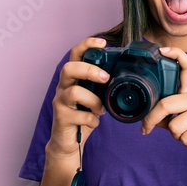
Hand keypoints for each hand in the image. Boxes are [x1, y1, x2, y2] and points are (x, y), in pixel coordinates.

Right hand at [47, 37, 108, 156]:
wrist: (69, 142)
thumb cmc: (84, 115)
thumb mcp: (96, 96)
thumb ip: (103, 85)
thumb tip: (126, 73)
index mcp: (74, 78)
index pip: (75, 54)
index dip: (87, 45)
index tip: (103, 42)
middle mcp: (64, 87)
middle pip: (69, 68)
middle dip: (89, 70)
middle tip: (105, 78)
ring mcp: (60, 102)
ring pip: (73, 93)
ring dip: (93, 100)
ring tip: (101, 108)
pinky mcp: (62, 118)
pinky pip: (80, 115)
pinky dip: (92, 119)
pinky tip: (95, 121)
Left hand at [141, 47, 186, 162]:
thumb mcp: (180, 120)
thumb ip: (165, 116)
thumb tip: (145, 118)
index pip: (186, 67)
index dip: (175, 55)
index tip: (161, 51)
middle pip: (166, 103)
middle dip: (151, 119)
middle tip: (145, 128)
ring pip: (174, 125)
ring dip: (175, 135)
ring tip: (186, 133)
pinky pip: (185, 137)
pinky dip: (185, 143)